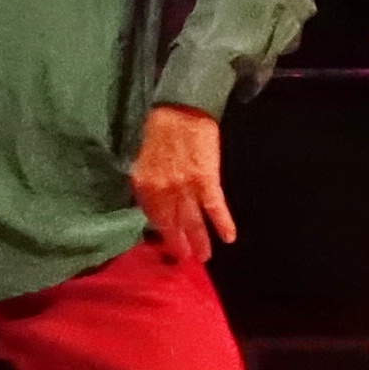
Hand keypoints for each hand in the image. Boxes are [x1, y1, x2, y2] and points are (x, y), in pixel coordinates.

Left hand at [133, 105, 234, 261]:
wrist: (181, 109)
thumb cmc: (157, 129)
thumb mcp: (139, 158)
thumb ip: (145, 182)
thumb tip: (150, 202)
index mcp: (143, 185)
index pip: (152, 217)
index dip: (161, 234)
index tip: (168, 247)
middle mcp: (162, 191)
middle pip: (173, 223)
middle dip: (180, 243)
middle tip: (186, 260)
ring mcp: (185, 187)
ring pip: (193, 220)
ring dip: (200, 239)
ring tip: (204, 256)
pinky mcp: (207, 179)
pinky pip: (215, 206)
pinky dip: (222, 222)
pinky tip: (229, 237)